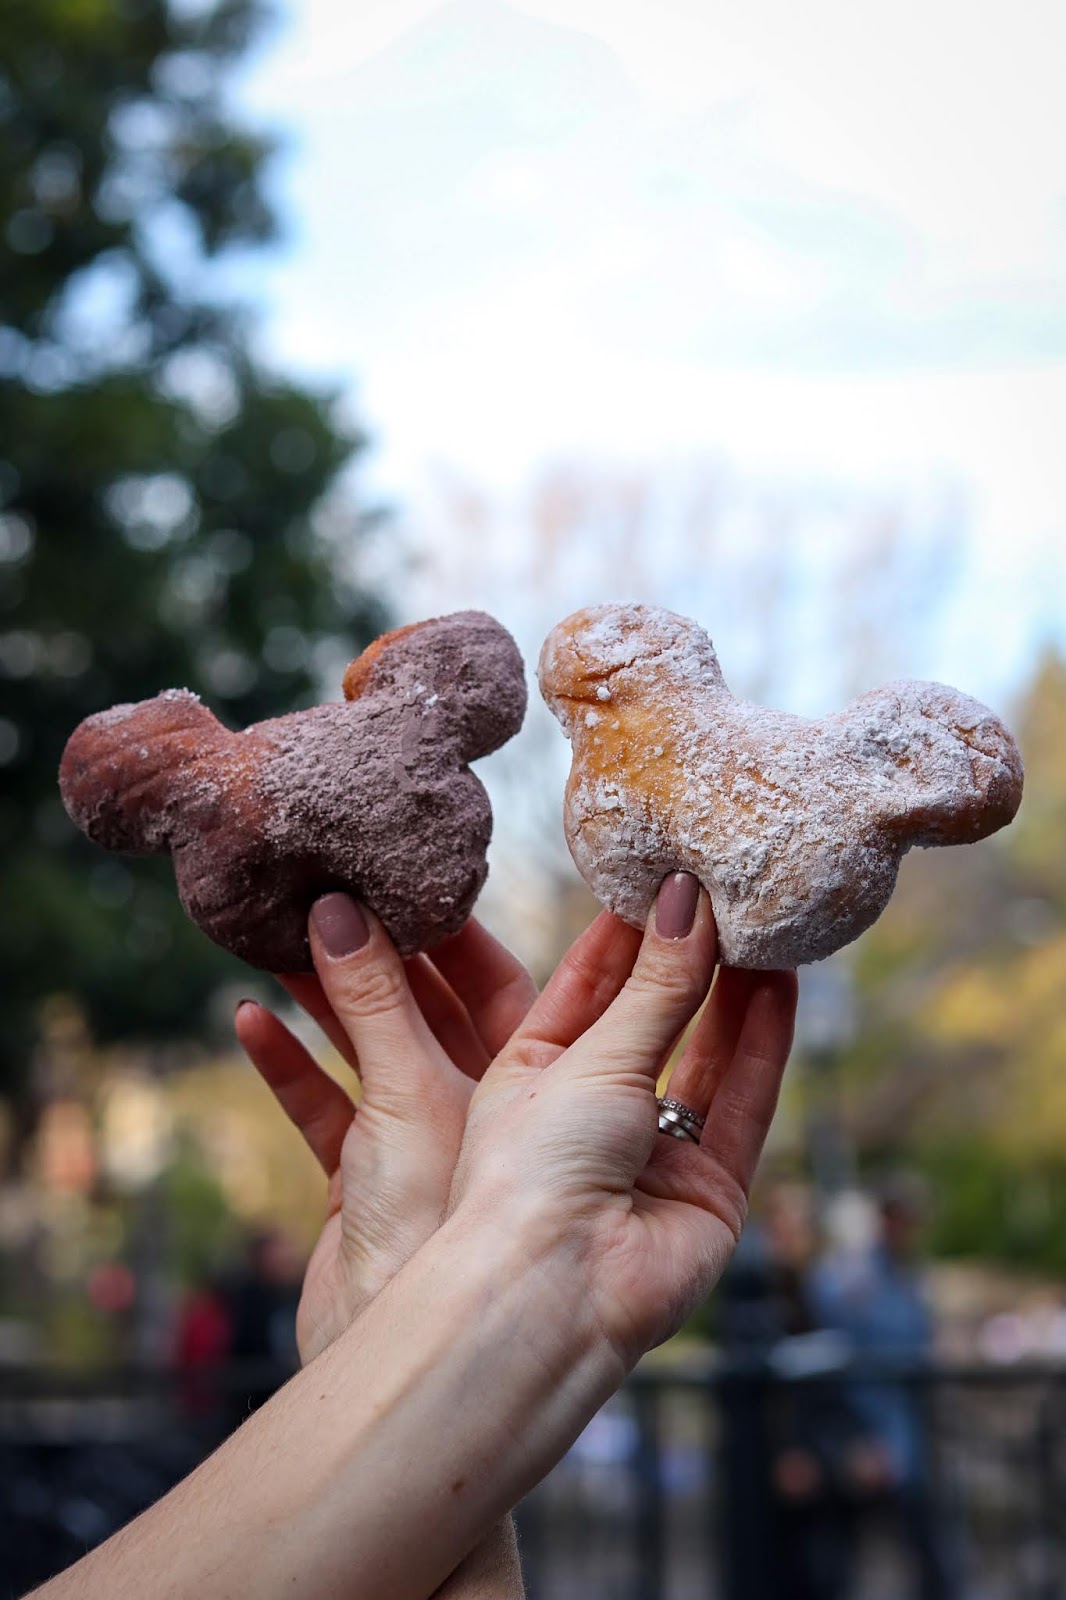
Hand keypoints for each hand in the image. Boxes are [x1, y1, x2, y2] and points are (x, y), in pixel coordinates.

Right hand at [235, 894, 535, 1363]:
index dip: (464, 934)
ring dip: (325, 998)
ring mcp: (424, 1150)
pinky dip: (290, 1071)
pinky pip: (325, 1111)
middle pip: (431, 1010)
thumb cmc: (455, 1228)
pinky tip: (248, 1023)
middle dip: (383, 955)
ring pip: (371, 1051)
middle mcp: (486, 1113)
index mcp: (539, 1086)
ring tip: (273, 937)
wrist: (408, 1363)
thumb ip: (381, 996)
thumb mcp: (422, 1089)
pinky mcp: (366, 1188)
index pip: (510, 987)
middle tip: (335, 891)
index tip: (421, 877)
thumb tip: (344, 910)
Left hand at [448, 872, 798, 1369]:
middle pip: (653, 1019)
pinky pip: (743, 1105)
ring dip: (734, 994)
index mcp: (532, 1077)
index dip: (624, 933)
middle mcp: (594, 1114)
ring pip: (705, 1057)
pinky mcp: (709, 1191)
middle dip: (688, 957)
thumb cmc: (531, 1172)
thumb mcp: (587, 1058)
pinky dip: (763, 1048)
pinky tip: (782, 989)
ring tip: (765, 926)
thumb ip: (651, 986)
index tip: (660, 875)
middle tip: (726, 891)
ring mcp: (654, 1155)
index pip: (585, 987)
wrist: (553, 1293)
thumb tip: (687, 902)